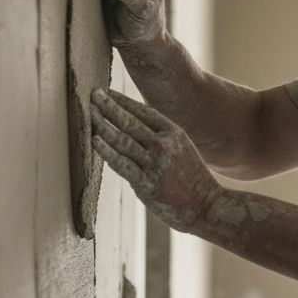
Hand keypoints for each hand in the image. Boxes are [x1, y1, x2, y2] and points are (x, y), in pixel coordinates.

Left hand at [90, 88, 219, 231]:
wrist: (208, 206)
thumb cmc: (194, 179)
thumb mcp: (183, 149)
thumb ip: (162, 138)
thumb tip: (136, 130)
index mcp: (174, 133)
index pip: (143, 111)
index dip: (123, 101)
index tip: (107, 92)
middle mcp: (164, 145)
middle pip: (130, 121)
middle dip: (109, 106)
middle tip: (93, 94)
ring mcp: (154, 164)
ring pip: (123, 140)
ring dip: (104, 125)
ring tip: (90, 114)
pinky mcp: (146, 184)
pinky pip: (122, 164)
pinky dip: (107, 152)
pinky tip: (95, 141)